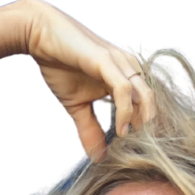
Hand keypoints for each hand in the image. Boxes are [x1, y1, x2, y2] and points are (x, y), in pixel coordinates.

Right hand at [19, 0, 155, 156]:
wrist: (40, 37)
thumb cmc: (59, 65)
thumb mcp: (76, 106)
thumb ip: (90, 129)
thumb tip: (97, 157)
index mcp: (127, 76)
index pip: (147, 106)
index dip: (145, 130)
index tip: (135, 153)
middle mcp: (130, 68)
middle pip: (153, 104)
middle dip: (149, 131)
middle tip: (137, 154)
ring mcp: (121, 64)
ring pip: (145, 96)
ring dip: (141, 123)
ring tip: (130, 143)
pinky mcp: (107, 62)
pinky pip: (124, 90)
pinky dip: (125, 112)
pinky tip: (120, 130)